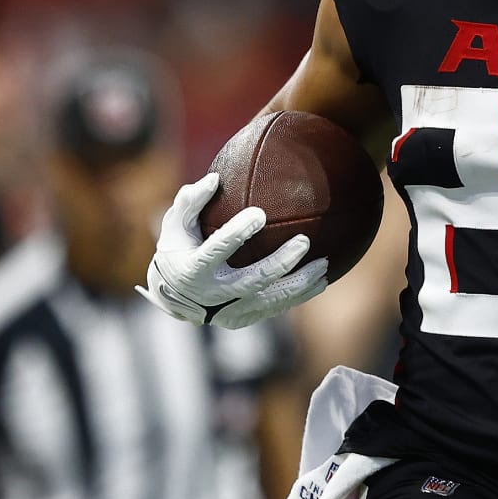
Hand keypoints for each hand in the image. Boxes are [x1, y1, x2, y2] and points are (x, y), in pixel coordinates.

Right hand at [135, 173, 328, 329]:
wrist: (173, 296)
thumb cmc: (179, 249)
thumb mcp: (175, 226)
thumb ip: (191, 202)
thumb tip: (213, 179)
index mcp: (193, 269)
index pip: (217, 250)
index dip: (237, 233)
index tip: (260, 214)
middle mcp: (212, 294)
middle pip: (253, 279)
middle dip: (281, 261)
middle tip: (304, 241)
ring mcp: (228, 311)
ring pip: (270, 299)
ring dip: (300, 283)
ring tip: (324, 264)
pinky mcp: (242, 318)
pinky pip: (275, 308)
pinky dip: (298, 296)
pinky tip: (320, 282)